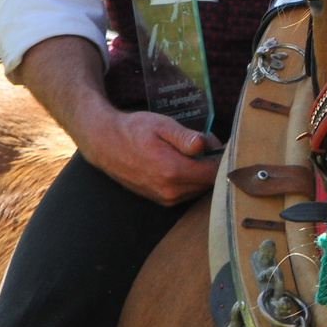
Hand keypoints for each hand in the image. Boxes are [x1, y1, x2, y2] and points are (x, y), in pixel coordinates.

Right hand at [80, 109, 222, 205]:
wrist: (106, 144)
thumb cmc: (135, 131)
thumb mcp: (162, 126)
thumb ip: (186, 137)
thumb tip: (205, 145)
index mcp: (173, 172)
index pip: (214, 172)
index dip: (220, 156)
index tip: (216, 142)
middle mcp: (171, 191)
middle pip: (209, 182)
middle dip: (212, 163)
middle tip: (203, 142)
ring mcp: (166, 198)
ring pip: (199, 188)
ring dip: (202, 171)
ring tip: (190, 150)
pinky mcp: (162, 200)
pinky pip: (188, 192)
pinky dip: (191, 178)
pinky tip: (182, 162)